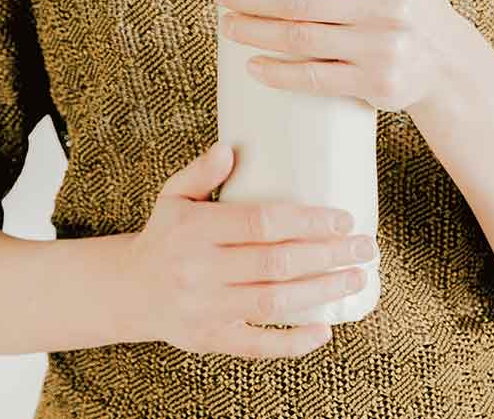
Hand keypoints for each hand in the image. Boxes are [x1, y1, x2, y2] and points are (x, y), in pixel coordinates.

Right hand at [119, 139, 375, 359]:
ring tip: (354, 278)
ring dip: (320, 292)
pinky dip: (292, 342)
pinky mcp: (212, 339)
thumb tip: (229, 148)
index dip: (305, 221)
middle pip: (275, 263)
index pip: (261, 223)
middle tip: (364, 247)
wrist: (129, 291)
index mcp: (196, 229)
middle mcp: (202, 270)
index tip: (342, 218)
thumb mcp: (173, 195)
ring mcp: (207, 309)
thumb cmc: (164, 236)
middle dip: (326, 256)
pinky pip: (256, 345)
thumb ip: (200, 171)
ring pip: (273, 303)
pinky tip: (324, 330)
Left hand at [212, 0, 463, 113]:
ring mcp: (380, 48)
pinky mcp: (375, 84)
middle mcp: (385, 6)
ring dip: (255, 31)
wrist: (450, 63)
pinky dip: (280, 74)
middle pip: (301, 0)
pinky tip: (253, 65)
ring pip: (301, 39)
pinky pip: (317, 78)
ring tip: (227, 23)